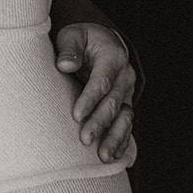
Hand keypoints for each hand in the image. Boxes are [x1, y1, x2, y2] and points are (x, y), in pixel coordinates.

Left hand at [54, 23, 135, 161]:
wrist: (103, 41)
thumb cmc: (82, 40)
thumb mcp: (72, 35)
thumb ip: (70, 49)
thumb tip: (65, 65)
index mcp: (112, 57)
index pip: (101, 82)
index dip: (89, 99)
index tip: (76, 116)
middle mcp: (125, 76)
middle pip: (113, 103)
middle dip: (100, 122)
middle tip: (85, 139)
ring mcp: (128, 92)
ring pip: (125, 117)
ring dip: (115, 137)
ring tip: (104, 156)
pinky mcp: (126, 104)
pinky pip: (127, 125)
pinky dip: (123, 141)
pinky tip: (116, 157)